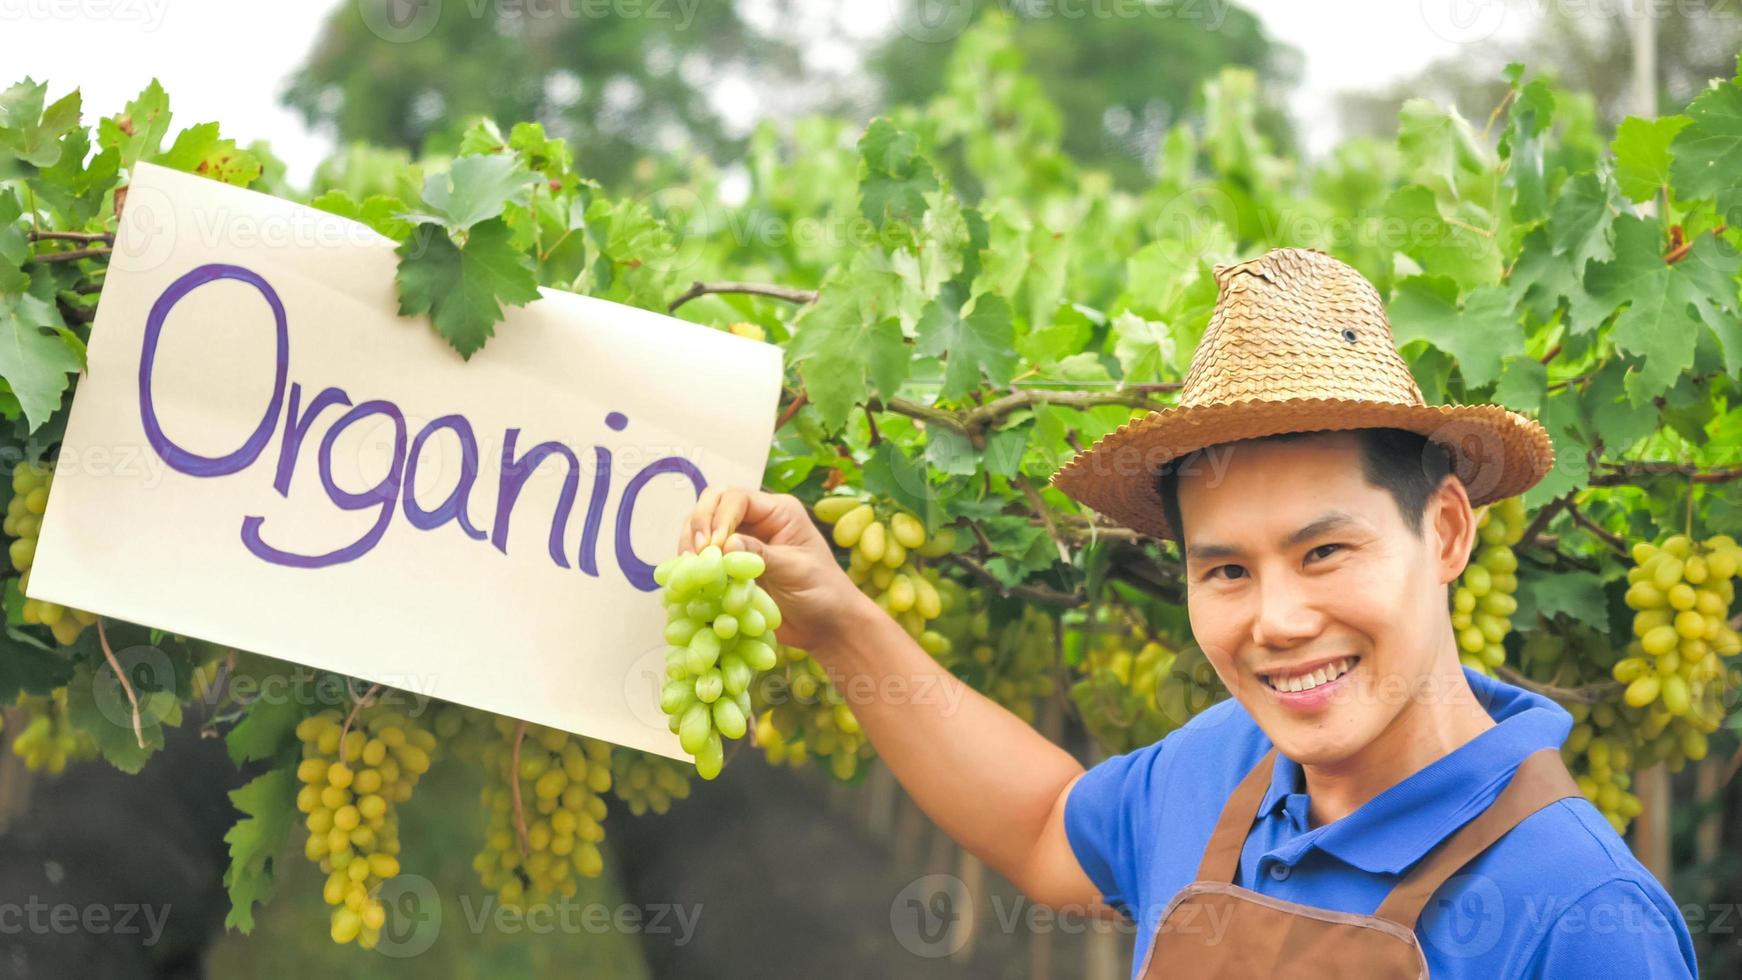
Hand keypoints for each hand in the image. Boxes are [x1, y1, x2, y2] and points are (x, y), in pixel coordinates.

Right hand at [677, 487, 869, 652]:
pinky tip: (689, 576)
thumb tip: (726, 543)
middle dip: (700, 523)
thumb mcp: (795, 570)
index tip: (713, 546)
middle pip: (714, 503)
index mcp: (779, 511)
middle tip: (695, 554)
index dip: (719, 517)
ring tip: (688, 566)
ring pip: (704, 527)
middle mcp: (757, 520)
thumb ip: (761, 555)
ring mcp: (742, 541)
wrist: (825, 626)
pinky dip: (693, 563)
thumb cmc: (822, 592)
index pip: (738, 498)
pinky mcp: (731, 565)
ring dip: (691, 542)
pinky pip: (705, 555)